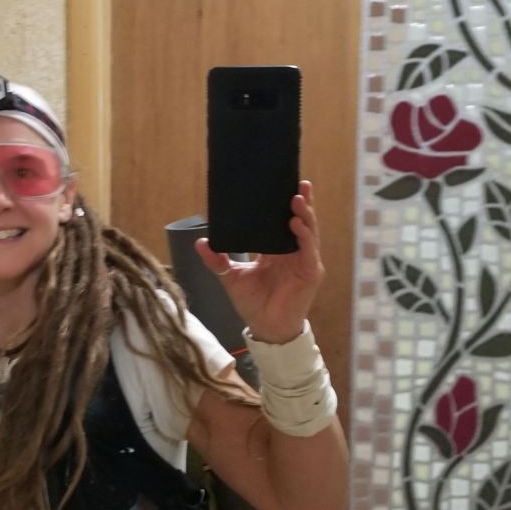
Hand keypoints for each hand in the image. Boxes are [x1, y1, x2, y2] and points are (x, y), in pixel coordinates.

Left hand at [195, 180, 324, 344]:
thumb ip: (217, 260)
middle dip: (301, 201)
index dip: (285, 204)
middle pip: (300, 220)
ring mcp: (304, 260)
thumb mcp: (231, 277)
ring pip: (308, 231)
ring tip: (296, 198)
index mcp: (276, 249)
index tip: (282, 183)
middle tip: (298, 181)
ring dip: (304, 214)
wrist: (265, 327)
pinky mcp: (310, 271)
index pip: (283, 220)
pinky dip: (303, 235)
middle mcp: (292, 251)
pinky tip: (296, 224)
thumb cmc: (252, 303)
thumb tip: (200, 242)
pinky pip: (309, 250)